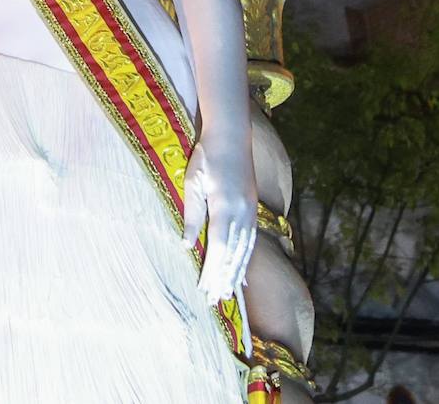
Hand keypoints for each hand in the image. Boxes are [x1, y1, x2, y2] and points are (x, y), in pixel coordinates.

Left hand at [181, 133, 256, 303]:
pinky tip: (241, 274)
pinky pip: (250, 241)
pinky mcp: (252, 209)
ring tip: (227, 295)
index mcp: (224, 207)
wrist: (231, 137)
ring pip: (244, 250)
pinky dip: (245, 260)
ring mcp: (250, 212)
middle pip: (233, 254)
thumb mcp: (192, 183)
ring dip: (235, 273)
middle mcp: (242, 213)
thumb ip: (192, 215)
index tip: (204, 289)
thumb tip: (186, 245)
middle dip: (223, 278)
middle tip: (215, 301)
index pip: (218, 247)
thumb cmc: (206, 157)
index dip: (212, 270)